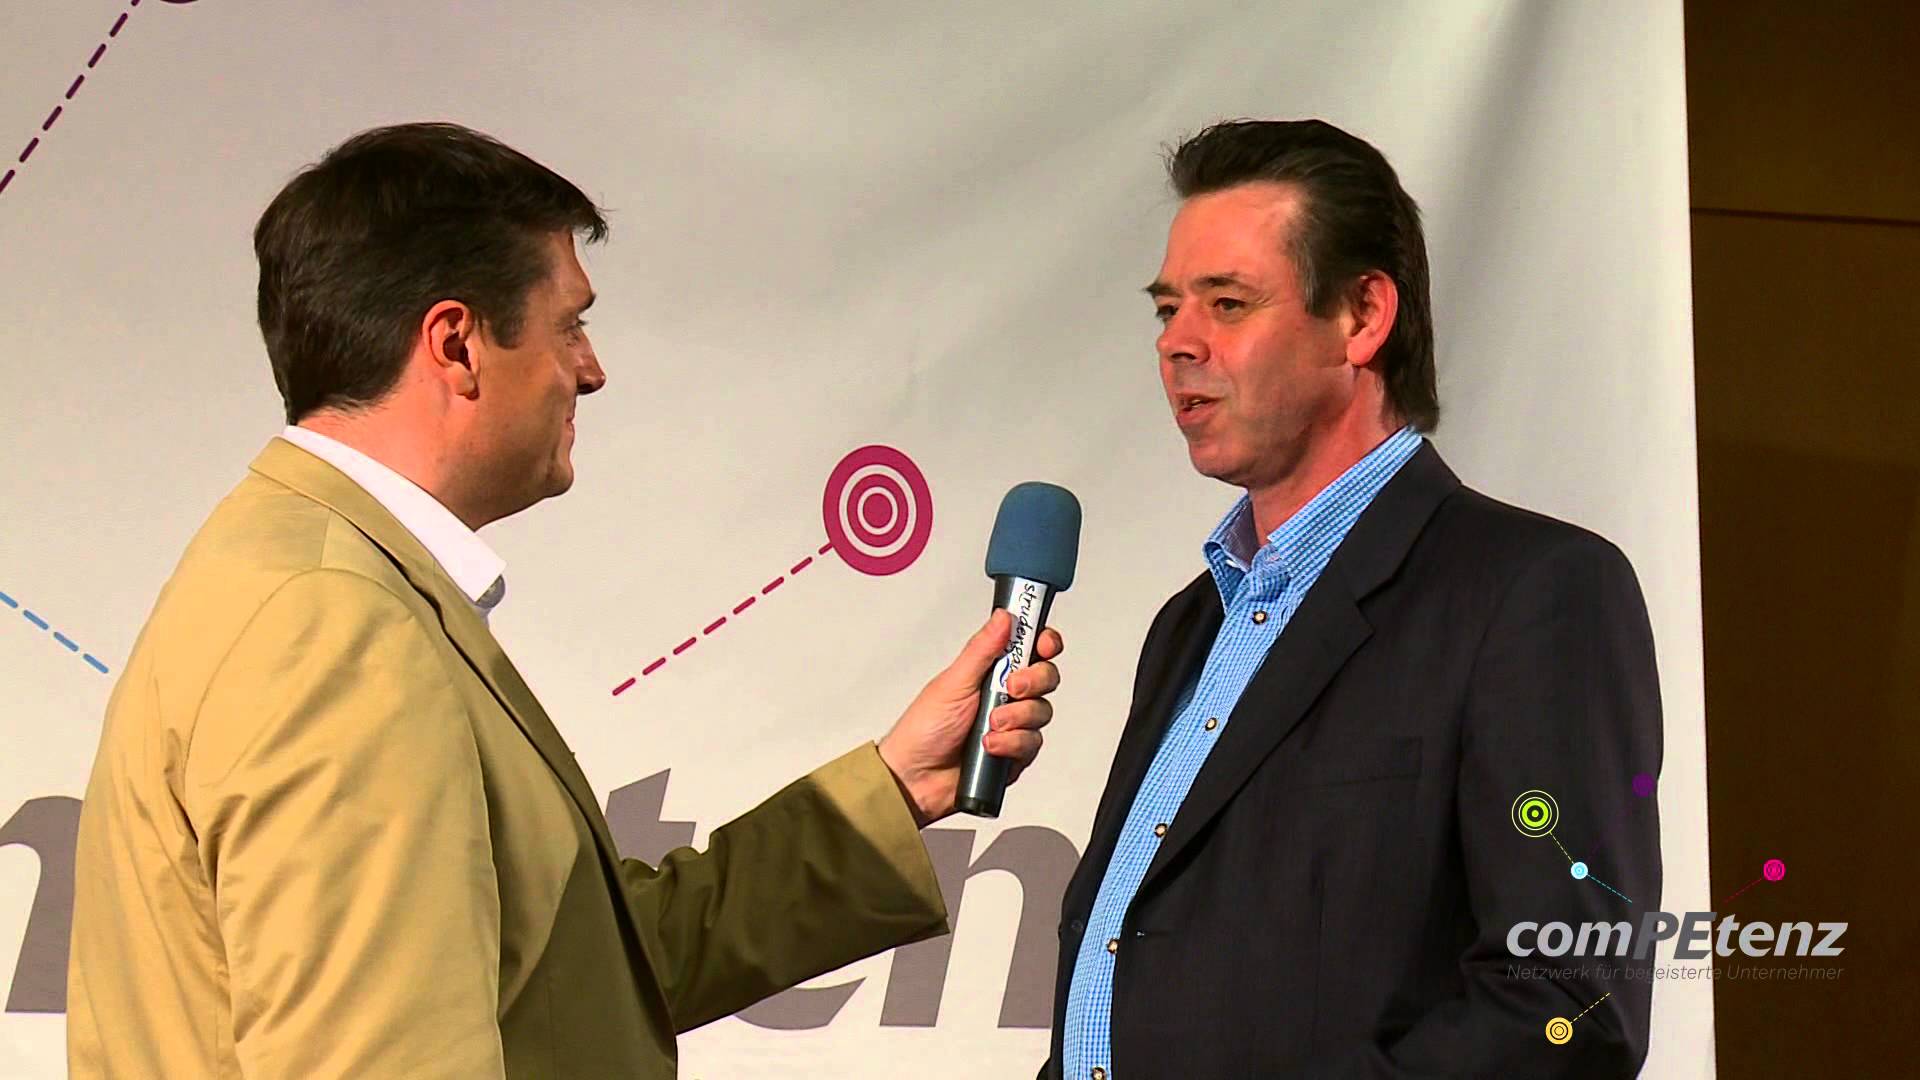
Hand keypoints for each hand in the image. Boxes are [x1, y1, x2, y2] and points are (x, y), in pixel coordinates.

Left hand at [876, 609, 1063, 826]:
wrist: (916, 778)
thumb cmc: (924, 729)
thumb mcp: (954, 682)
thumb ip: (982, 650)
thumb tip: (1003, 617)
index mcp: (990, 671)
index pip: (1029, 648)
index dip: (1044, 642)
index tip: (1043, 645)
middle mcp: (1005, 695)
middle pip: (1045, 677)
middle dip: (1033, 681)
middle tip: (1011, 689)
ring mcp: (1013, 724)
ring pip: (1042, 711)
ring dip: (1017, 718)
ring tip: (990, 725)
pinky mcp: (1015, 753)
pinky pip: (1033, 743)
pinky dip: (1012, 744)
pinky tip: (990, 746)